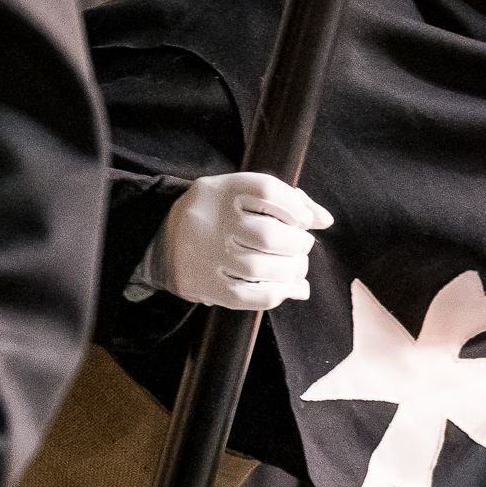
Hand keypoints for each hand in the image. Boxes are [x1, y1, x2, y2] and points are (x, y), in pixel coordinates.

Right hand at [136, 172, 332, 309]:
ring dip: (292, 271)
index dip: (296, 206)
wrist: (161, 240)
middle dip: (298, 244)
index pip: (267, 190)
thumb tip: (324, 220)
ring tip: (296, 267)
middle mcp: (210, 221)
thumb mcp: (240, 195)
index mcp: (219, 190)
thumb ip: (285, 199)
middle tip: (301, 246)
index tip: (304, 219)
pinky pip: (250, 297)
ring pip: (262, 268)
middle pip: (269, 234)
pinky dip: (278, 293)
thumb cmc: (216, 215)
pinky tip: (288, 288)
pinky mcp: (205, 286)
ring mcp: (206, 256)